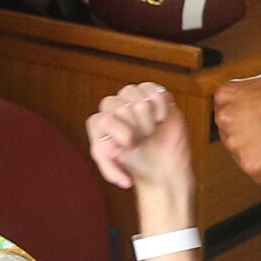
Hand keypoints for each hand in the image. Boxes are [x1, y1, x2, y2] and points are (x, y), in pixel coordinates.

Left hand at [86, 83, 192, 202]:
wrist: (162, 159)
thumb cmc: (136, 161)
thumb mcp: (119, 170)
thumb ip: (109, 166)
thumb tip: (114, 156)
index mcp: (99, 122)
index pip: (104, 121)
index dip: (121, 135)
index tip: (130, 147)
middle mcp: (112, 106)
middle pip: (123, 111)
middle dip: (137, 131)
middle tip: (142, 140)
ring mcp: (130, 96)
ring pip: (140, 103)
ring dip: (149, 121)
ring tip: (150, 130)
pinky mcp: (150, 90)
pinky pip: (155, 95)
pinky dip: (161, 110)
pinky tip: (160, 119)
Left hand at [213, 66, 260, 182]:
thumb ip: (244, 101)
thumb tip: (240, 119)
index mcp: (224, 96)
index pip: (229, 118)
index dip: (252, 120)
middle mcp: (224, 120)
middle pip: (234, 139)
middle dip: (255, 138)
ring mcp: (236, 144)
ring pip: (247, 158)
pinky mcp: (252, 166)